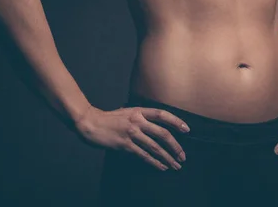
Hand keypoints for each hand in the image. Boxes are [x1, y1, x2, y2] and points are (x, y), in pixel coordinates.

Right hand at [75, 105, 189, 170]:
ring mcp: (131, 133)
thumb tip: (155, 123)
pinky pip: (143, 155)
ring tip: (176, 165)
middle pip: (162, 133)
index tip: (187, 130)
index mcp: (139, 111)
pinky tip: (162, 166)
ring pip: (155, 147)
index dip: (176, 121)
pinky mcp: (125, 145)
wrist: (90, 123)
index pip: (162, 114)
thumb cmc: (109, 118)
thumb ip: (141, 116)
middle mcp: (137, 121)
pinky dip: (154, 162)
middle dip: (175, 146)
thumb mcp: (127, 112)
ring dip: (167, 157)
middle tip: (183, 156)